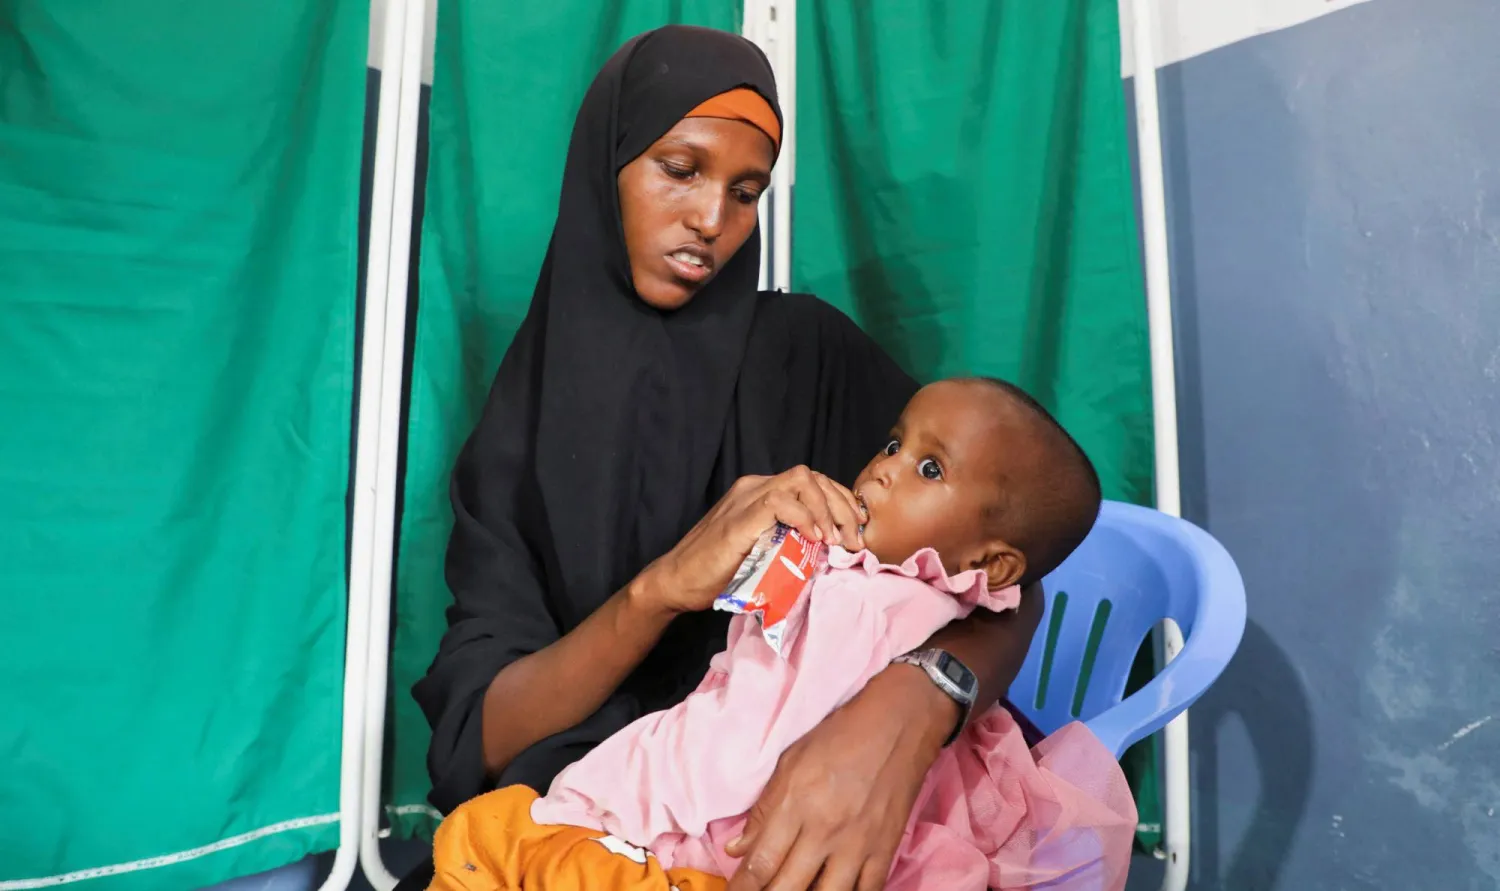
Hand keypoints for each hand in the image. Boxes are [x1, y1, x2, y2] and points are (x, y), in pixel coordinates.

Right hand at [635, 467, 863, 614]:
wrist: (678, 583)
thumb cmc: (719, 573)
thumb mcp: (765, 551)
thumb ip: (790, 540)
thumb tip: (830, 549)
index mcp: (761, 493)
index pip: (811, 482)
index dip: (839, 501)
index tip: (855, 529)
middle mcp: (754, 487)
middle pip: (812, 477)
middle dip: (842, 505)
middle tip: (853, 538)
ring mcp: (746, 499)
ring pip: (801, 481)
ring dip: (828, 510)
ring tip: (836, 540)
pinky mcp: (740, 518)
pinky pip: (780, 502)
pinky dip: (805, 518)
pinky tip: (815, 539)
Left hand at [724, 665, 955, 890]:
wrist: (898, 725)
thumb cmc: (839, 737)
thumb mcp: (790, 762)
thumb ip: (764, 809)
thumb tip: (738, 849)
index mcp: (795, 804)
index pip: (761, 862)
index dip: (743, 886)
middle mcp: (824, 830)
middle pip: (788, 887)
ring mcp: (857, 844)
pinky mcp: (885, 850)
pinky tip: (833, 889)